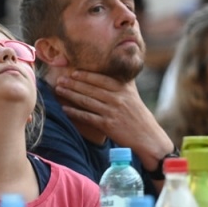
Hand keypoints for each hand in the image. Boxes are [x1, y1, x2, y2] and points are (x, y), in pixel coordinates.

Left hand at [53, 70, 171, 167]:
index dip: (86, 75)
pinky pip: (88, 116)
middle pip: (91, 89)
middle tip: (61, 79)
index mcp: (124, 89)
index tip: (73, 72)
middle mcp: (118, 99)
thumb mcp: (134, 96)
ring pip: (87, 101)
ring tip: (59, 90)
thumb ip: (124, 83)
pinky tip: (65, 108)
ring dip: (71, 94)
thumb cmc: (140, 117)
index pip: (101, 79)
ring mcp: (112, 112)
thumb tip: (115, 69)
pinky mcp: (108, 125)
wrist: (148, 138)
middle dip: (74, 83)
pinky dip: (75, 112)